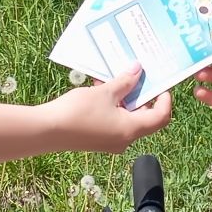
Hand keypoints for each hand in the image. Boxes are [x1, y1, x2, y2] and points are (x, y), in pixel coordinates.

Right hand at [47, 65, 172, 152]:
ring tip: (115, 77)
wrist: (47, 131)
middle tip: (138, 76)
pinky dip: (111, 104)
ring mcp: (110, 141)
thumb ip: (124, 82)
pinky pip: (112, 120)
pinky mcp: (97, 138)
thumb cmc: (78, 112)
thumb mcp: (105, 92)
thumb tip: (138, 70)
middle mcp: (124, 139)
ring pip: (126, 117)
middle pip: (144, 117)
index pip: (161, 117)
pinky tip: (100, 86)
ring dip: (123, 97)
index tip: (161, 84)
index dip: (165, 100)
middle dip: (142, 95)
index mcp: (131, 130)